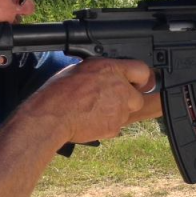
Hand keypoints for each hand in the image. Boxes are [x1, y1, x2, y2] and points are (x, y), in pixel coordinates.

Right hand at [36, 58, 150, 143]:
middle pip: (138, 97)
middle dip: (128, 100)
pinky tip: (91, 120)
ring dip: (116, 112)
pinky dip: (107, 124)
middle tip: (111, 100)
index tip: (136, 83)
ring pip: (127, 113)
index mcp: (111, 69)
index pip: (142, 70)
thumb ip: (101, 72)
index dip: (140, 78)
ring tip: (95, 111)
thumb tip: (106, 74)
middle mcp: (120, 89)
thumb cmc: (59, 91)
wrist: (53, 117)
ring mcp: (120, 110)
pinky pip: (116, 125)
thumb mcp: (81, 69)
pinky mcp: (115, 127)